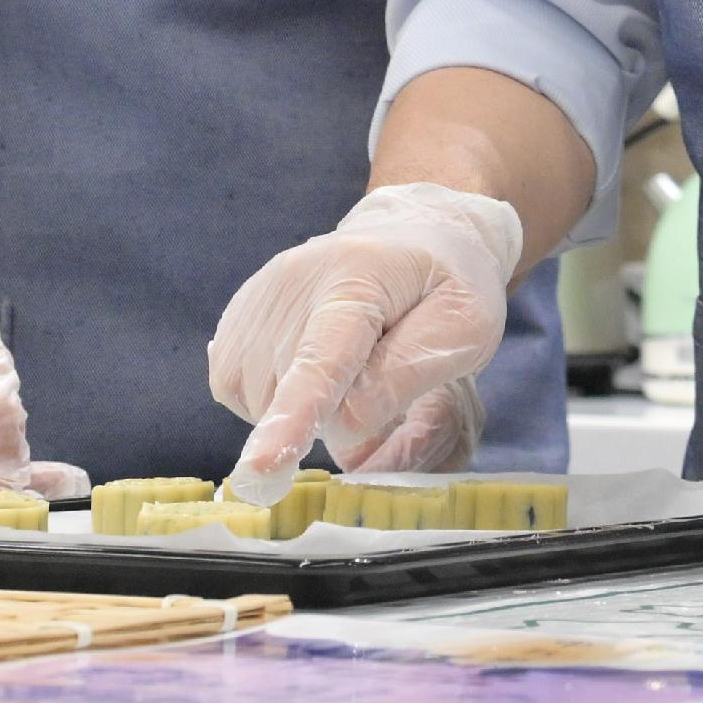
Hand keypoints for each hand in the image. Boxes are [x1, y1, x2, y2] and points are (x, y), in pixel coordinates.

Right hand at [207, 182, 521, 502]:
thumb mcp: (466, 325)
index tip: (260, 468)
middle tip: (379, 369)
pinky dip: (274, 398)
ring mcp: (257, 299)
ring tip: (348, 364)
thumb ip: (409, 374)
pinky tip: (311, 366)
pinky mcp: (236, 318)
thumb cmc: (446, 283)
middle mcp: (293, 283)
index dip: (292, 418)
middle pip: (293, 394)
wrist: (412, 233)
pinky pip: (238, 390)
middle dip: (334, 412)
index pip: (321, 361)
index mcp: (358, 279)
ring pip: (261, 401)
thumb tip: (345, 424)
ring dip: (303, 408)